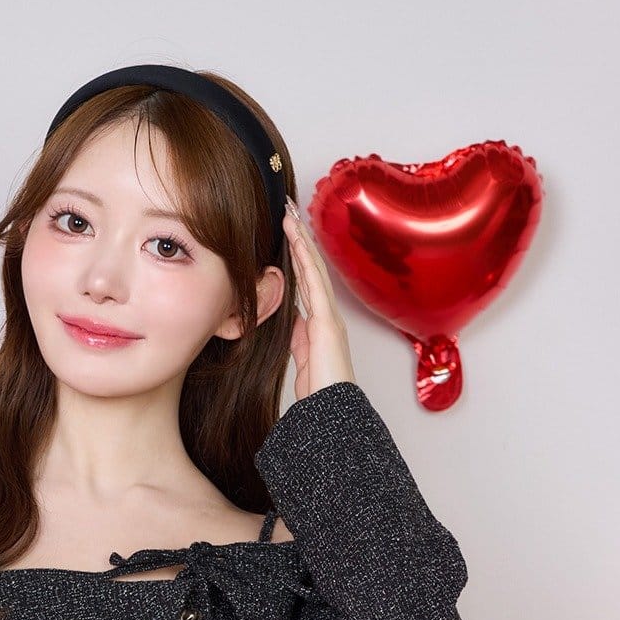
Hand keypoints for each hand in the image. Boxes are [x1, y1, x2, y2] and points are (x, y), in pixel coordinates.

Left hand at [284, 195, 356, 401]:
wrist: (332, 408)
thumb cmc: (321, 391)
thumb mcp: (303, 359)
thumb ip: (299, 339)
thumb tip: (293, 323)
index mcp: (320, 322)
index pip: (306, 281)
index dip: (298, 256)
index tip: (287, 234)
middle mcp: (327, 313)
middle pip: (312, 267)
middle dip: (301, 239)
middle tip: (289, 210)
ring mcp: (328, 313)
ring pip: (313, 267)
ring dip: (301, 240)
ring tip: (290, 214)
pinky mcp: (325, 318)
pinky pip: (314, 280)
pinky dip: (305, 257)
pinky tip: (296, 238)